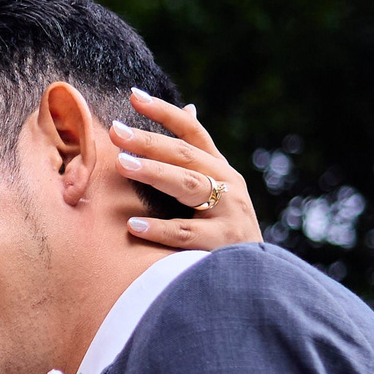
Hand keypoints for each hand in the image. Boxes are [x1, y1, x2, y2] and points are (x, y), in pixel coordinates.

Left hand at [112, 88, 261, 249]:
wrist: (257, 278)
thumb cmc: (226, 230)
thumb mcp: (218, 188)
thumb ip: (199, 157)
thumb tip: (189, 108)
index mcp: (221, 170)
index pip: (193, 132)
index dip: (165, 112)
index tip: (134, 95)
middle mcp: (228, 186)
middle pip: (185, 156)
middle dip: (149, 141)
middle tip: (116, 131)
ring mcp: (228, 214)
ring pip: (188, 186)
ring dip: (154, 172)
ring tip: (122, 164)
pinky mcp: (222, 244)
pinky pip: (185, 234)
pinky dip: (158, 229)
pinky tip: (132, 225)